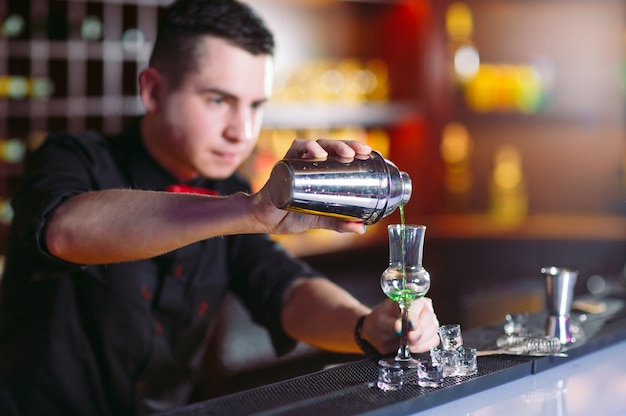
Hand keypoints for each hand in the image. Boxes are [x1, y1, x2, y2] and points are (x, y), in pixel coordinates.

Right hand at [252, 139, 371, 234]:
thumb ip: (338, 222)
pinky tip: (317, 154)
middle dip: (347, 144)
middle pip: (329, 145)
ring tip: (345, 153)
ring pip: (315, 143)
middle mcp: (307, 162)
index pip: (337, 153)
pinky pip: (295, 149)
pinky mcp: (284, 165)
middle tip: (360, 152)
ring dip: (331, 145)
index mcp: (318, 171)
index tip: (367, 153)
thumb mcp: (319, 218)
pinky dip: (307, 147)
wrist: (264, 220)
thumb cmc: (289, 214)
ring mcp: (295, 161)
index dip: (353, 149)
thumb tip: (360, 228)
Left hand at [363, 298, 439, 354]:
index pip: (417, 303)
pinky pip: (434, 339)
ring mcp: (428, 320)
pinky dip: (424, 346)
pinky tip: (412, 347)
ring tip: (407, 344)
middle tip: (409, 339)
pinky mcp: (431, 333)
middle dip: (419, 330)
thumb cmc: (381, 323)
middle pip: (428, 316)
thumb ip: (391, 324)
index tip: (410, 325)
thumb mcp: (382, 322)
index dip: (415, 314)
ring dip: (420, 339)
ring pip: (433, 328)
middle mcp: (422, 306)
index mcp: (410, 297)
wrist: (380, 337)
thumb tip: (399, 327)